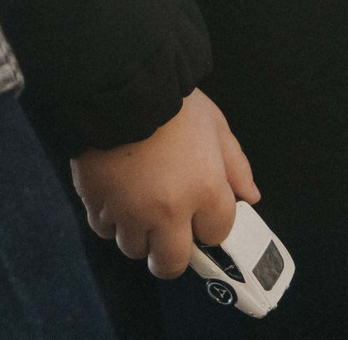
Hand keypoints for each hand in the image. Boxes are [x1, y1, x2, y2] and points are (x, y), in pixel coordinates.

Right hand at [71, 90, 259, 280]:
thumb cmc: (175, 101)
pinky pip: (104, 230)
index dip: (211, 221)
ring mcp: (130, 212)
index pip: (217, 234)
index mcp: (205, 190)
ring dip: (139, 234)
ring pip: (135, 249)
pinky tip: (115, 196)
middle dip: (172, 253)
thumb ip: (236, 164)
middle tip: (168, 232)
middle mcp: (168, 211)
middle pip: (171, 264)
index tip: (202, 207)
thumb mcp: (215, 124)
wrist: (120, 83)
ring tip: (138, 205)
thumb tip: (250, 196)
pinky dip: (110, 220)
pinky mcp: (97, 203)